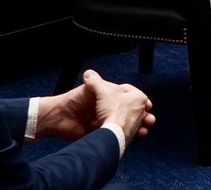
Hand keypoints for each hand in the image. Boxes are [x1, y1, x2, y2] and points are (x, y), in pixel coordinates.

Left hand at [36, 69, 153, 143]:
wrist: (61, 117)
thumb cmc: (77, 100)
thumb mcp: (93, 87)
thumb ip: (98, 82)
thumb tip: (94, 75)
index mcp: (107, 99)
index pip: (127, 99)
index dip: (139, 102)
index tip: (148, 106)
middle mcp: (107, 110)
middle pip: (129, 113)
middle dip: (141, 117)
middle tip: (149, 120)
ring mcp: (104, 122)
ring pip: (125, 124)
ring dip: (136, 127)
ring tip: (144, 129)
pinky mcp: (99, 134)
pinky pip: (115, 134)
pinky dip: (125, 135)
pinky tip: (132, 135)